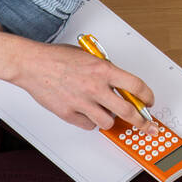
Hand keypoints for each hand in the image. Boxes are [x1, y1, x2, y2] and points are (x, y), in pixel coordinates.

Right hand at [11, 42, 155, 130]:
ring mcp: (82, 103)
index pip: (136, 87)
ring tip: (105, 113)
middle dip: (141, 121)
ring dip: (110, 120)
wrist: (33, 65)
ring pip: (108, 122)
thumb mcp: (89, 56)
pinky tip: (86, 113)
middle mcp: (95, 87)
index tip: (149, 103)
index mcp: (103, 70)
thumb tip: (119, 85)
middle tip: (145, 125)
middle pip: (128, 111)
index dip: (147, 97)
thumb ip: (105, 71)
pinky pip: (88, 125)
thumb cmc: (57, 58)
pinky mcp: (69, 114)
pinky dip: (90, 122)